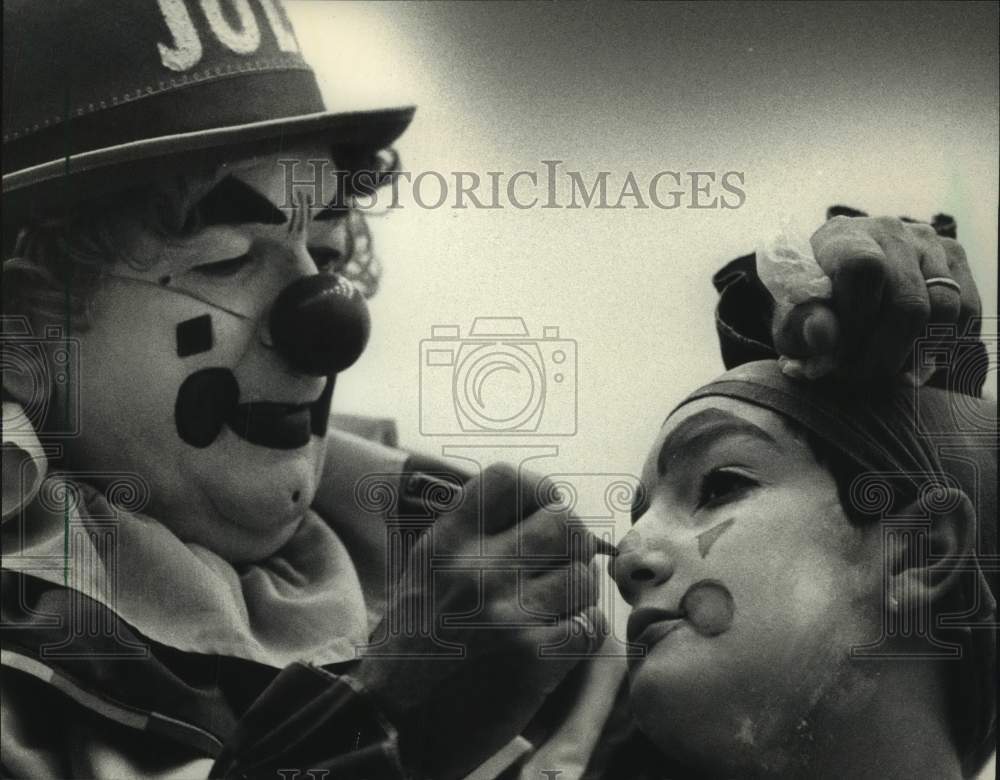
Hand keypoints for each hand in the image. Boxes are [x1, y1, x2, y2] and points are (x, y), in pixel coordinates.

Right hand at [350, 462, 607, 779]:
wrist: (393, 711)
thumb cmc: (416, 634)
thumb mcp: (428, 564)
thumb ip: (473, 528)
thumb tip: (541, 502)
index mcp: (447, 541)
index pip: (508, 479)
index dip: (538, 490)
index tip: (540, 510)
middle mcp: (476, 569)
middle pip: (564, 522)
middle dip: (570, 542)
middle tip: (558, 561)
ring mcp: (506, 613)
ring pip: (584, 575)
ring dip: (577, 591)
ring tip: (554, 604)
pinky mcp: (531, 656)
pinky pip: (589, 624)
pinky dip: (581, 630)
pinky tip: (558, 635)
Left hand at [772, 215, 980, 381]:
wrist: (838, 296)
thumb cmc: (811, 313)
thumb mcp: (792, 324)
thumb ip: (800, 328)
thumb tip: (823, 334)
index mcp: (838, 236)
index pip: (862, 268)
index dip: (857, 321)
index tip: (841, 354)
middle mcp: (887, 230)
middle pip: (908, 300)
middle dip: (886, 353)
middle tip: (864, 378)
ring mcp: (927, 242)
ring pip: (942, 309)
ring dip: (916, 353)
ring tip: (886, 372)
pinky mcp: (954, 259)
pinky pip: (967, 310)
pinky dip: (945, 345)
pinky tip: (914, 361)